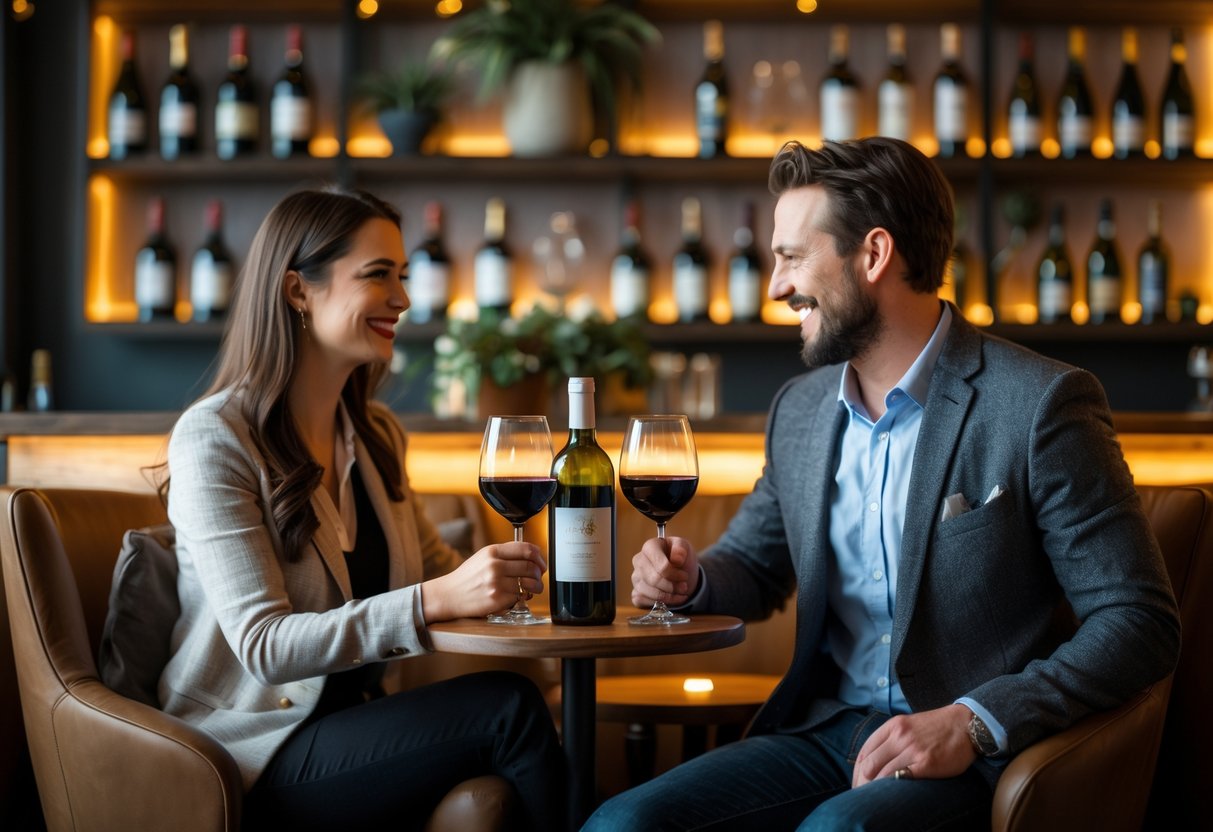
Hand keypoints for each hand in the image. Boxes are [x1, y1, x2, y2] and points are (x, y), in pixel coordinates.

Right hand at [422, 541, 545, 621]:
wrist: (449, 595)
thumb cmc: (468, 577)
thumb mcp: (484, 557)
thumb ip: (505, 554)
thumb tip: (532, 556)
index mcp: (493, 551)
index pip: (527, 549)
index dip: (539, 557)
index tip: (541, 563)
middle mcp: (495, 565)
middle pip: (531, 567)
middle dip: (539, 574)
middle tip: (538, 578)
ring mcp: (496, 583)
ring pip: (529, 583)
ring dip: (535, 587)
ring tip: (532, 589)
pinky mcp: (497, 599)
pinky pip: (519, 597)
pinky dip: (522, 598)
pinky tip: (517, 597)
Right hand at [631, 535, 698, 608]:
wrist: (681, 571)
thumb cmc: (680, 557)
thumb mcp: (685, 547)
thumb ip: (681, 549)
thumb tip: (676, 559)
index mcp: (650, 547)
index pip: (661, 566)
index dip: (674, 575)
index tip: (684, 576)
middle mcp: (638, 561)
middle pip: (654, 580)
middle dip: (672, 587)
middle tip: (684, 587)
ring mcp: (636, 577)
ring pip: (649, 592)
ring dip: (668, 597)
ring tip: (680, 593)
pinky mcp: (636, 591)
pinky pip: (641, 601)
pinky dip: (658, 604)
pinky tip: (670, 599)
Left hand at [851, 704, 976, 786]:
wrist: (966, 724)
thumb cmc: (936, 728)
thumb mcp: (908, 725)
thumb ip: (890, 739)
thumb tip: (873, 760)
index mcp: (893, 726)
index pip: (865, 751)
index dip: (857, 770)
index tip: (857, 782)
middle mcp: (899, 736)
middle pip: (870, 764)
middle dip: (862, 783)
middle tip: (862, 795)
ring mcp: (912, 749)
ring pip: (883, 773)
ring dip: (875, 789)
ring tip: (874, 800)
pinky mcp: (926, 763)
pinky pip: (901, 778)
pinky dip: (892, 788)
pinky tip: (891, 795)